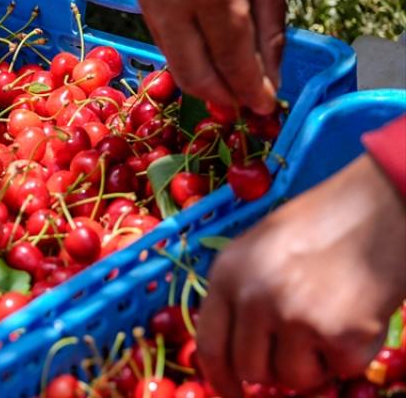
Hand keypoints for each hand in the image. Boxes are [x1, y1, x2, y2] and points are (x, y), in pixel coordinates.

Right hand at [129, 0, 287, 114]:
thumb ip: (268, 29)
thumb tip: (266, 80)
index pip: (233, 63)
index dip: (254, 92)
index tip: (269, 108)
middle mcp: (169, 1)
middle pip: (194, 74)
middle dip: (224, 96)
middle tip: (249, 102)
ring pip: (174, 60)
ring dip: (204, 77)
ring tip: (234, 79)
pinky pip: (164, 38)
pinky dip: (188, 53)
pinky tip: (210, 49)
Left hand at [198, 154, 405, 395]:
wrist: (377, 208)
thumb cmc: (321, 225)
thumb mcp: (259, 250)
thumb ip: (242, 295)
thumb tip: (240, 353)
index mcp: (227, 274)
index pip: (210, 346)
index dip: (221, 378)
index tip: (232, 392)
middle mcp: (253, 297)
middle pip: (251, 369)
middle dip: (275, 367)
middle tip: (300, 345)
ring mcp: (294, 317)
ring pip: (294, 377)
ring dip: (314, 362)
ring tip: (329, 321)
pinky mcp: (338, 334)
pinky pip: (339, 370)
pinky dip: (351, 355)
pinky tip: (356, 318)